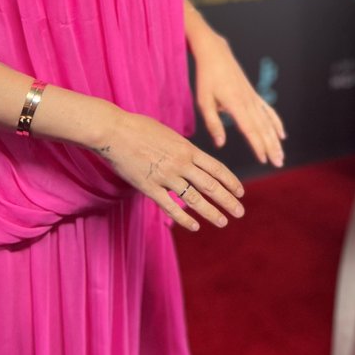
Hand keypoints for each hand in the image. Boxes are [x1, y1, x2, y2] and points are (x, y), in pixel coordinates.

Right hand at [95, 109, 244, 233]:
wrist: (114, 131)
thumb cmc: (139, 128)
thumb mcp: (169, 134)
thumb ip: (182, 148)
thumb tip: (191, 156)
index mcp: (188, 149)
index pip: (217, 168)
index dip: (231, 182)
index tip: (240, 192)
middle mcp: (181, 163)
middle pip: (211, 185)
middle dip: (228, 200)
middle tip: (240, 212)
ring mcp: (166, 176)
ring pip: (194, 199)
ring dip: (211, 212)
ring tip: (223, 222)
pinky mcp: (149, 187)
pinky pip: (170, 206)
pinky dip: (184, 218)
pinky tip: (194, 226)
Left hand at [187, 12, 285, 167]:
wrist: (216, 54)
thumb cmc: (206, 78)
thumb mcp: (203, 101)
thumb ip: (213, 123)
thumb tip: (220, 144)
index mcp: (235, 104)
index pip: (249, 129)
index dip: (257, 145)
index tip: (263, 159)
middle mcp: (248, 102)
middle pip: (263, 128)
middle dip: (271, 147)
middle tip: (278, 163)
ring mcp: (253, 97)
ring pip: (267, 122)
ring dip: (275, 139)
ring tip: (281, 155)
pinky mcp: (253, 94)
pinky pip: (268, 111)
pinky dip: (276, 122)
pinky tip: (281, 134)